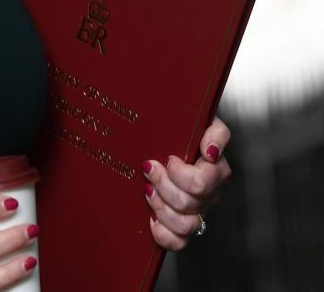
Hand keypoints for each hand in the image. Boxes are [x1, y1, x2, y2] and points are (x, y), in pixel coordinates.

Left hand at [142, 115, 231, 250]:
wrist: (167, 136)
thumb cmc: (185, 128)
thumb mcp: (203, 120)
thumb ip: (215, 132)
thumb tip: (211, 152)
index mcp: (216, 170)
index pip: (203, 183)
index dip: (180, 174)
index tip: (167, 158)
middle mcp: (209, 194)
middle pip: (190, 203)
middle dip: (163, 185)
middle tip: (149, 169)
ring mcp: (196, 211)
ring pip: (186, 225)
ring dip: (161, 208)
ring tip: (147, 190)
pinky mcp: (181, 225)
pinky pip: (179, 242)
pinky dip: (163, 234)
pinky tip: (150, 217)